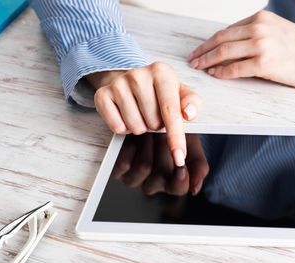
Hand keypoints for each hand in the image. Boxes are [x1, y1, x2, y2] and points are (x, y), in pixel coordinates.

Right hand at [86, 62, 202, 166]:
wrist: (133, 80)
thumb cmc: (161, 91)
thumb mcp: (182, 93)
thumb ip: (192, 103)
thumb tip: (188, 113)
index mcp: (161, 72)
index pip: (170, 111)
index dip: (176, 137)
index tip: (179, 157)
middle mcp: (138, 75)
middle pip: (153, 122)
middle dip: (157, 125)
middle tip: (154, 114)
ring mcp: (118, 84)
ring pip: (135, 127)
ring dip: (141, 127)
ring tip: (142, 114)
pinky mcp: (102, 94)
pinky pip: (117, 127)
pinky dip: (124, 128)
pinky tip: (127, 115)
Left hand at [111, 133, 208, 195]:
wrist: (146, 109)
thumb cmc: (172, 127)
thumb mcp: (192, 145)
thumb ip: (199, 161)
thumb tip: (195, 188)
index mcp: (173, 180)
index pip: (178, 189)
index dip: (180, 180)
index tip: (181, 163)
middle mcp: (153, 182)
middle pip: (160, 178)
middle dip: (164, 151)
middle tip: (165, 132)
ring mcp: (134, 177)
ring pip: (143, 168)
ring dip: (148, 145)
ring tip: (151, 129)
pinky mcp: (117, 170)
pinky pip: (124, 163)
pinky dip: (130, 146)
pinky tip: (134, 135)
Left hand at [188, 10, 294, 88]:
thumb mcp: (280, 31)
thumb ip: (260, 34)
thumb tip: (239, 47)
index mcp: (261, 18)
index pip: (228, 30)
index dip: (212, 41)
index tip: (201, 48)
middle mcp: (258, 27)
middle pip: (221, 39)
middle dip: (203, 50)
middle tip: (192, 59)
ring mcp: (261, 45)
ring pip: (224, 52)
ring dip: (207, 61)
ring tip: (198, 68)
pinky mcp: (265, 64)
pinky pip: (234, 68)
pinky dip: (221, 72)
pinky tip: (214, 75)